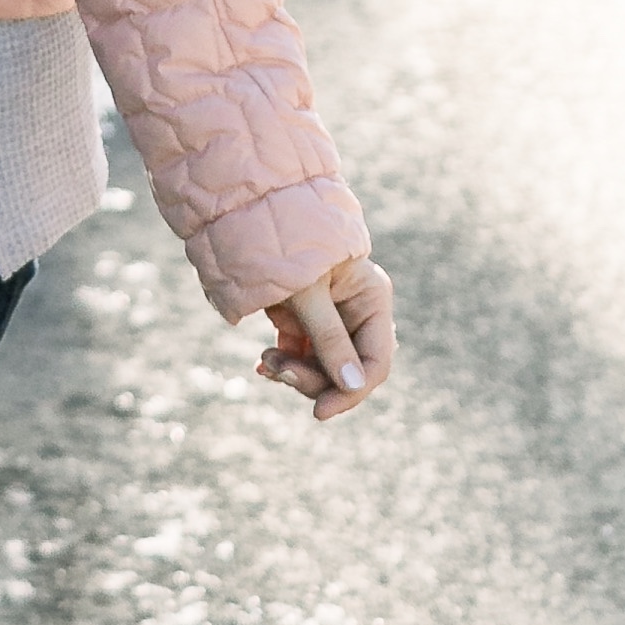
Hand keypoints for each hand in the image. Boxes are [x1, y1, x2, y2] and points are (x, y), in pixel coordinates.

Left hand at [255, 251, 395, 425]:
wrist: (249, 213)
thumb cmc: (285, 244)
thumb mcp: (307, 293)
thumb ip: (329, 338)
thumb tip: (352, 386)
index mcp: (371, 298)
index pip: (375, 361)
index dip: (352, 391)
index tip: (319, 412)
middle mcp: (356, 310)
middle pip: (347, 369)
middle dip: (314, 379)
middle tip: (278, 371)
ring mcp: (328, 316)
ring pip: (322, 367)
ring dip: (294, 372)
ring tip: (265, 362)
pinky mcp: (302, 319)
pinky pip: (299, 355)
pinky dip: (283, 364)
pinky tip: (263, 366)